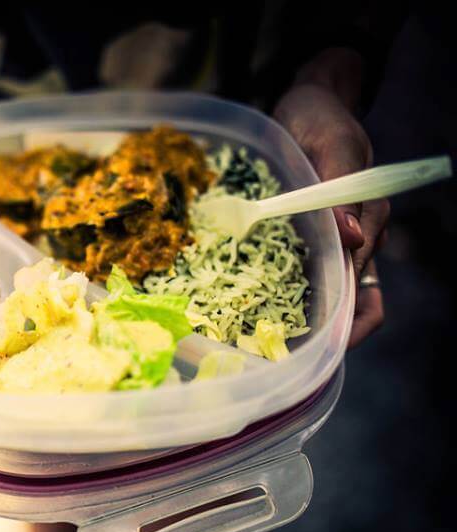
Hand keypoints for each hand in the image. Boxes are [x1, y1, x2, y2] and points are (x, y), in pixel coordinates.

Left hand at [274, 83, 387, 347]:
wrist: (307, 102)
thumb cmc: (325, 120)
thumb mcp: (335, 146)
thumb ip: (342, 190)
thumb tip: (353, 240)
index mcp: (368, 227)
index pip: (366, 298)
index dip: (348, 331)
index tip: (320, 351)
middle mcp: (347, 244)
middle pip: (337, 308)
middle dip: (312, 336)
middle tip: (272, 359)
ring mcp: (320, 242)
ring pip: (310, 294)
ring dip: (286, 318)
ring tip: (248, 342)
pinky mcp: (293, 234)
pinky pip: (283, 269)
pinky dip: (266, 289)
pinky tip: (233, 303)